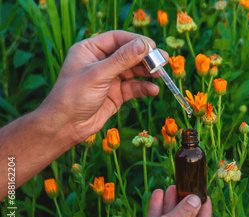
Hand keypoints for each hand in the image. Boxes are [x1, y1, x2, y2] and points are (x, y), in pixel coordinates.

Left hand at [40, 30, 167, 142]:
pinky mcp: (116, 93)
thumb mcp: (98, 75)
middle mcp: (101, 61)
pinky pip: (134, 87)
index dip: (136, 41)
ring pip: (134, 70)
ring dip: (148, 72)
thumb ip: (122, 59)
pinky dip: (144, 88)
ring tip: (161, 75)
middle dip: (146, 58)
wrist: (65, 126)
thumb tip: (144, 45)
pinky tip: (153, 90)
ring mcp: (109, 77)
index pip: (118, 38)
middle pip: (129, 53)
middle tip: (163, 60)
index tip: (153, 47)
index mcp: (90, 50)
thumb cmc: (73, 96)